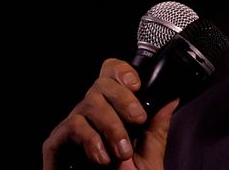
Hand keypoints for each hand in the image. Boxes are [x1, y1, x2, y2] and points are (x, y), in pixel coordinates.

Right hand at [42, 58, 177, 168]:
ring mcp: (73, 126)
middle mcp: (92, 113)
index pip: (111, 73)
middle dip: (123, 99)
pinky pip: (72, 126)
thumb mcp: (150, 150)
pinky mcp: (57, 143)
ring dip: (111, 126)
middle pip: (101, 84)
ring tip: (123, 151)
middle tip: (138, 120)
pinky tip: (102, 157)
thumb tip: (171, 97)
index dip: (121, 71)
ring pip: (88, 103)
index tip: (137, 85)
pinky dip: (90, 139)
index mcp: (113, 109)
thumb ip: (157, 124)